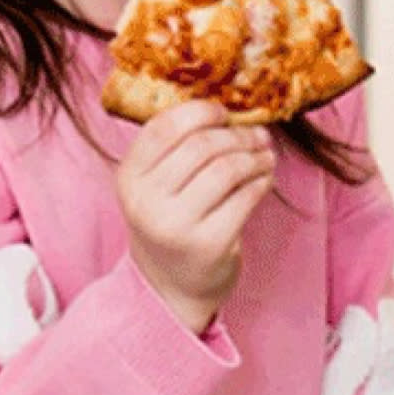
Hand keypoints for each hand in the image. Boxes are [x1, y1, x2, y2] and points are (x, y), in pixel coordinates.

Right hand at [116, 101, 275, 333]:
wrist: (170, 287)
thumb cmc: (169, 223)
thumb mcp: (154, 186)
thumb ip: (174, 149)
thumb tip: (225, 107)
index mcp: (129, 177)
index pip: (163, 127)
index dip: (199, 111)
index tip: (223, 112)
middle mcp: (146, 201)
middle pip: (201, 145)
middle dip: (236, 134)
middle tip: (257, 134)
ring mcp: (176, 225)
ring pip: (226, 168)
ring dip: (254, 155)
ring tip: (265, 154)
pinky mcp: (209, 244)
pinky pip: (245, 197)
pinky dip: (262, 181)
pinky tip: (264, 178)